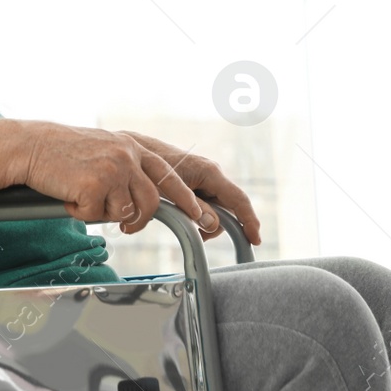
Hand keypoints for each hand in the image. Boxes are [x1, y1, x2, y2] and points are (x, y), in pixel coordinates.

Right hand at [15, 122, 215, 236]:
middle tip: (138, 226)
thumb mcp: (102, 150)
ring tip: (84, 199)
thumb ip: (126, 166)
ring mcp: (113, 168)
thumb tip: (144, 198)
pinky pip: (98, 215)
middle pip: (156, 197)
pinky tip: (68, 196)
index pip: (169, 173)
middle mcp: (127, 154)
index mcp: (130, 145)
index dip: (186, 196)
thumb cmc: (59, 153)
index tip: (199, 214)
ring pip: (128, 210)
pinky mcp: (96, 183)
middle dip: (151, 218)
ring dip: (107, 213)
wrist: (28, 147)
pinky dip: (81, 212)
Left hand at [119, 130, 263, 245]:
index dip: (249, 221)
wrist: (135, 150)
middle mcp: (211, 173)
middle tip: (201, 235)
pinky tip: (184, 217)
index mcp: (210, 172)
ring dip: (207, 220)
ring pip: (217, 206)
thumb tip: (214, 225)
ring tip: (186, 223)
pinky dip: (200, 214)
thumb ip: (194, 208)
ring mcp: (205, 176)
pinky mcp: (196, 180)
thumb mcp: (172, 192)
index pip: (239, 200)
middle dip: (218, 224)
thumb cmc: (151, 169)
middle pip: (228, 206)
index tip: (255, 240)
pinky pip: (206, 201)